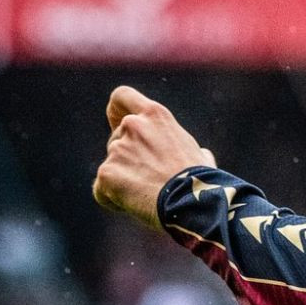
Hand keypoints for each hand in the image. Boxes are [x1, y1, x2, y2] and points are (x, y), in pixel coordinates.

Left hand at [93, 85, 213, 230]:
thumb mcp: (199, 154)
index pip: (122, 96)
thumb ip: (185, 148)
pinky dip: (115, 200)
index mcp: (156, 116)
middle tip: (149, 182)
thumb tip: (201, 156)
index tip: (117, 123)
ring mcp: (117, 149)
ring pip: (111, 167)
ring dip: (123, 181)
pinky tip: (137, 207)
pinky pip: (103, 190)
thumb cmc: (202, 183)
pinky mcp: (106, 173)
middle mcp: (133, 126)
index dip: (115, 111)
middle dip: (127, 160)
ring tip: (148, 198)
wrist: (193, 204)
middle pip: (116, 140)